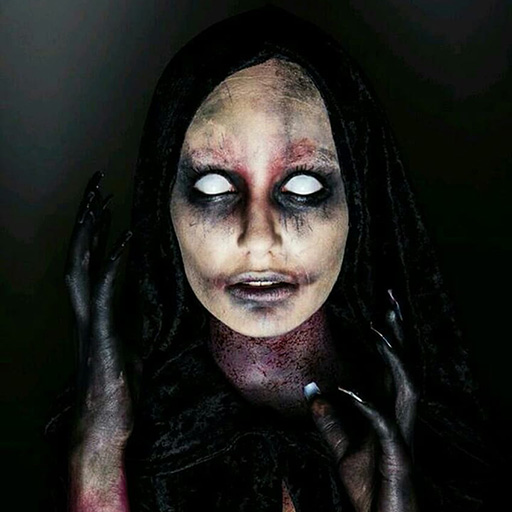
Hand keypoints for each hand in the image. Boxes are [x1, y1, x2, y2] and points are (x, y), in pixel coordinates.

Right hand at [65, 171, 132, 449]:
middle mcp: (85, 306)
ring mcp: (89, 317)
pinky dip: (113, 261)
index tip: (105, 201)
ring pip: (81, 262)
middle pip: (79, 249)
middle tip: (97, 184)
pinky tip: (125, 240)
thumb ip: (131, 307)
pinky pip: (103, 289)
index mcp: (94, 305)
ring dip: (91, 230)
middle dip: (87, 215)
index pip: (90, 255)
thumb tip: (145, 284)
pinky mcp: (101, 330)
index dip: (96, 226)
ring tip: (101, 200)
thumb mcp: (131, 333)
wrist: (109, 415)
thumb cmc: (120, 378)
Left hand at [306, 290, 418, 511]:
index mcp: (389, 411)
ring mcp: (402, 435)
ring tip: (376, 329)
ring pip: (407, 386)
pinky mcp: (399, 457)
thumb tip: (313, 391)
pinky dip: (365, 404)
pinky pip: (384, 423)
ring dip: (392, 357)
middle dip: (398, 331)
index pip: (390, 365)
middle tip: (388, 297)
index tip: (381, 304)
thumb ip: (329, 421)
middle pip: (404, 365)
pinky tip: (344, 389)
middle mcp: (400, 417)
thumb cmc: (368, 490)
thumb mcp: (341, 451)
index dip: (388, 334)